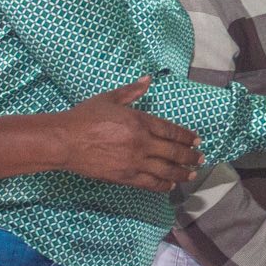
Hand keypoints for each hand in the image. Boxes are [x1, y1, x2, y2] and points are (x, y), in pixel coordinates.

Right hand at [62, 77, 200, 190]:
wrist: (65, 141)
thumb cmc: (85, 117)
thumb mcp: (109, 99)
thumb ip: (132, 91)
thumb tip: (148, 79)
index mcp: (139, 121)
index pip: (170, 130)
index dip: (186, 137)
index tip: (197, 140)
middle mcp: (141, 142)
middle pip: (173, 152)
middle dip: (189, 156)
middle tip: (200, 159)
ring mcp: (133, 162)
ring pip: (165, 171)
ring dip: (181, 173)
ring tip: (191, 175)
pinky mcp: (124, 177)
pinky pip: (149, 183)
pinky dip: (162, 185)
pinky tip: (169, 186)